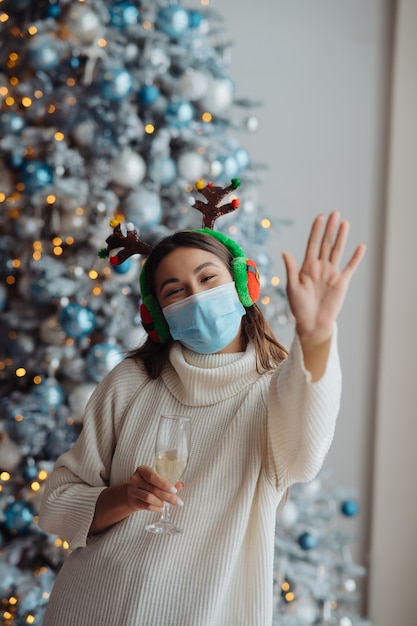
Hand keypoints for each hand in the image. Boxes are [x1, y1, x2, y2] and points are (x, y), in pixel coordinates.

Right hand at [126, 465, 183, 512]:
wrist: (129, 494)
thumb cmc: (146, 484)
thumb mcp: (155, 480)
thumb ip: (168, 482)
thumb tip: (181, 485)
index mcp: (142, 470)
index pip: (152, 476)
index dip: (164, 484)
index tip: (175, 490)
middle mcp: (135, 479)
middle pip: (153, 489)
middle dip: (168, 496)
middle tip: (178, 502)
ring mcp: (132, 490)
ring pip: (149, 498)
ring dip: (161, 502)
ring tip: (166, 504)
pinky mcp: (132, 501)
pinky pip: (146, 506)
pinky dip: (156, 508)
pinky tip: (161, 508)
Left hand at [282, 211, 365, 343]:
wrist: (312, 323)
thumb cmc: (299, 307)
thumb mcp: (292, 287)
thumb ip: (291, 268)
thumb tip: (285, 252)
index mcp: (307, 266)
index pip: (312, 244)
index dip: (316, 230)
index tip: (320, 217)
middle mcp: (320, 267)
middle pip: (326, 243)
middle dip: (330, 228)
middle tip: (335, 213)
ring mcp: (331, 273)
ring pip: (337, 251)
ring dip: (341, 237)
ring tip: (345, 223)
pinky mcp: (341, 282)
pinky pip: (350, 267)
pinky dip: (356, 257)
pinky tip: (360, 246)